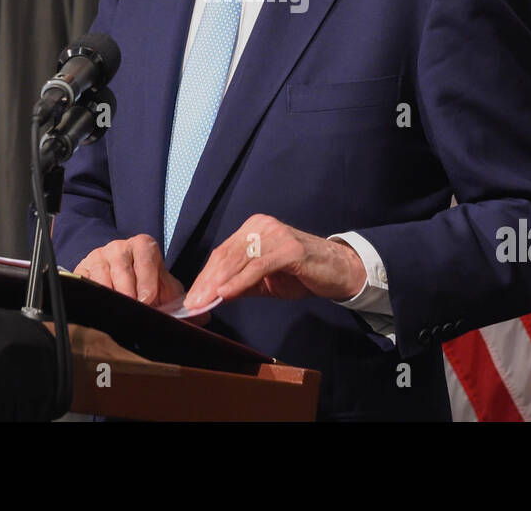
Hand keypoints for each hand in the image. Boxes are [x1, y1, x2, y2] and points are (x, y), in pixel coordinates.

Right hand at [73, 234, 188, 309]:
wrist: (116, 277)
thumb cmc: (144, 283)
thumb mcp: (163, 288)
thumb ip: (182, 299)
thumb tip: (203, 315)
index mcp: (143, 245)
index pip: (146, 258)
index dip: (148, 281)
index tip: (148, 300)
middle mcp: (119, 247)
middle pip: (123, 270)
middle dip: (129, 294)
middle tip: (134, 311)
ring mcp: (99, 256)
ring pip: (103, 279)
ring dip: (112, 298)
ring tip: (120, 313)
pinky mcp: (82, 269)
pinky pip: (87, 284)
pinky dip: (96, 298)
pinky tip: (103, 309)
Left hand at [184, 214, 366, 309]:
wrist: (340, 271)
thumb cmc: (303, 275)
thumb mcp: (265, 280)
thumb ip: (240, 284)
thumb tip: (212, 295)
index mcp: (254, 228)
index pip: (222, 252)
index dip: (204, 276)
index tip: (191, 298)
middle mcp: (262, 226)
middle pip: (226, 255)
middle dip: (206, 282)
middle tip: (192, 304)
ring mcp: (276, 235)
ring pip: (238, 260)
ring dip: (217, 284)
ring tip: (203, 302)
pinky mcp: (289, 249)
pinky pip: (257, 266)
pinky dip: (238, 282)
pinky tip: (225, 294)